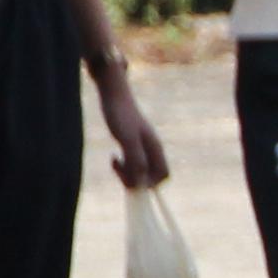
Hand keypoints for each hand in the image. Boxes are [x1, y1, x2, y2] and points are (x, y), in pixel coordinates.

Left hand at [92, 55, 170, 187]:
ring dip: (127, 173)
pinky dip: (123, 166)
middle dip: (135, 179)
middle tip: (118, 168)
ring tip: (114, 161)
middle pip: (151, 176)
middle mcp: (152, 149)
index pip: (163, 175)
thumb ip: (136, 159)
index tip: (132, 177)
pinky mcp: (133, 145)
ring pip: (140, 171)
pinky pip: (133, 164)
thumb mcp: (127, 138)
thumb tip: (141, 181)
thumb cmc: (120, 115)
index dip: (150, 182)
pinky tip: (114, 157)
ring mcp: (143, 147)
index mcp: (155, 148)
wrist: (114, 95)